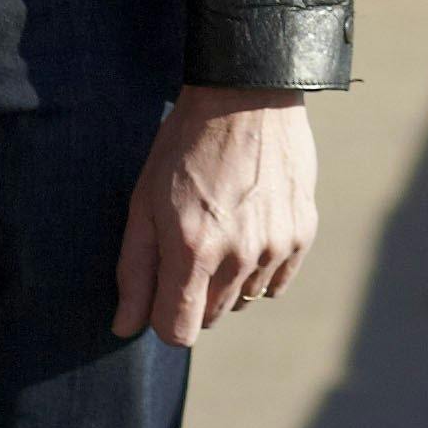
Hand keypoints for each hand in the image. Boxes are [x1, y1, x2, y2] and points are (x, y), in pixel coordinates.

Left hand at [110, 87, 316, 349]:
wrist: (247, 94)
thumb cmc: (185, 146)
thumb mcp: (145, 202)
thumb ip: (135, 271)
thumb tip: (124, 327)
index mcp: (192, 249)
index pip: (179, 332)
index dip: (164, 318)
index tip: (162, 291)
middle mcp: (238, 255)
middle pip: (212, 318)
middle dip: (195, 294)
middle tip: (189, 245)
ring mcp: (276, 246)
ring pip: (244, 299)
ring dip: (228, 280)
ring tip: (221, 228)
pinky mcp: (303, 234)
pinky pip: (276, 282)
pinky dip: (259, 269)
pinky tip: (249, 228)